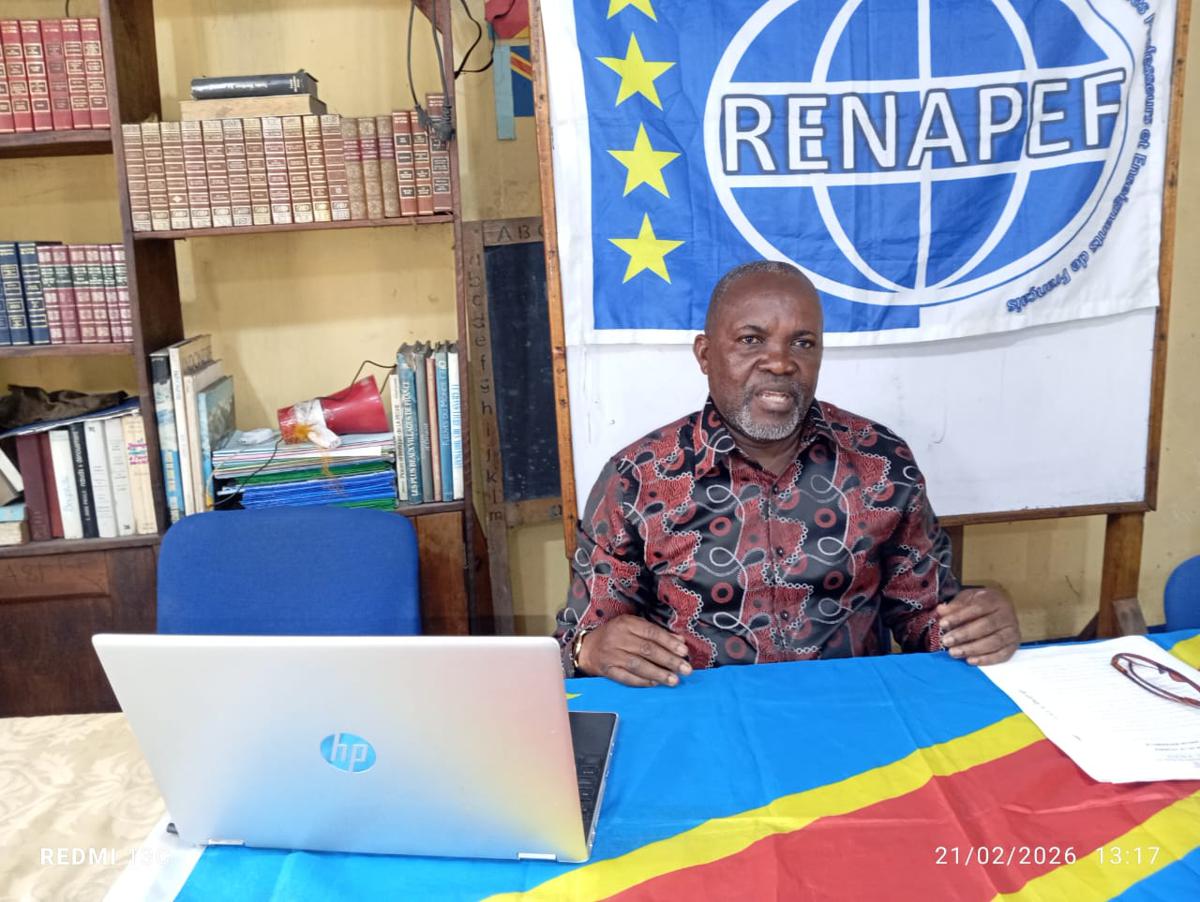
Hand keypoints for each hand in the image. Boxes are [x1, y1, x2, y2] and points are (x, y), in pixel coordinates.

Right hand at [578, 615, 692, 686]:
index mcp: (626, 624)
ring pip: (639, 665)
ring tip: (674, 680)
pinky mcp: (608, 670)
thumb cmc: (615, 635)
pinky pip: (627, 678)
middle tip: (686, 669)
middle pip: (647, 650)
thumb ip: (655, 633)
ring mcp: (612, 655)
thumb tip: (679, 641)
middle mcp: (618, 638)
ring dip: (659, 674)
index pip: (651, 633)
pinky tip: (656, 683)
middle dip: (669, 660)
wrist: (588, 648)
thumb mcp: (633, 627)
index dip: (669, 643)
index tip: (684, 652)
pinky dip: (643, 681)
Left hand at [937, 587, 1020, 665]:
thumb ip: (955, 605)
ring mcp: (1012, 631)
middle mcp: (1007, 615)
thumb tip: (941, 610)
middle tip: (946, 641)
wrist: (1000, 610)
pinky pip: (1002, 655)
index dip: (959, 617)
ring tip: (954, 652)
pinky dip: (986, 659)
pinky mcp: (1014, 645)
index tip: (942, 624)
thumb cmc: (979, 604)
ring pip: (994, 642)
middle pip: (986, 626)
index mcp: (995, 600)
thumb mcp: (967, 599)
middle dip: (964, 635)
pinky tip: (970, 661)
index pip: (977, 608)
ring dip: (972, 649)